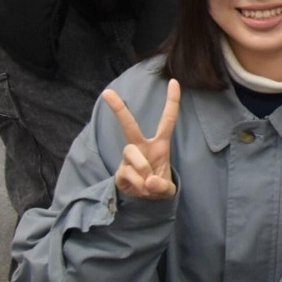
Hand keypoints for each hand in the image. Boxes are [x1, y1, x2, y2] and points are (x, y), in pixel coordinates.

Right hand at [106, 81, 180, 199]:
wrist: (144, 200)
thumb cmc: (158, 184)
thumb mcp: (167, 190)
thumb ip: (162, 186)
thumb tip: (149, 181)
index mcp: (160, 144)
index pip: (167, 120)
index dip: (172, 102)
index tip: (174, 81)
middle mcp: (141, 146)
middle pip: (129, 125)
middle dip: (118, 109)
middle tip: (107, 92)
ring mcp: (128, 157)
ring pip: (132, 154)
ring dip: (143, 169)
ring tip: (148, 183)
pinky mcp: (118, 170)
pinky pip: (128, 173)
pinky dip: (137, 184)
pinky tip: (140, 188)